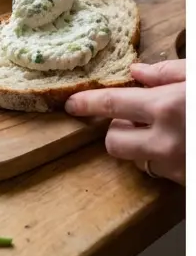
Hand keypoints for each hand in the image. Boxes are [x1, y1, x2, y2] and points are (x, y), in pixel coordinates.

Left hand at [65, 61, 184, 184]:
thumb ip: (167, 73)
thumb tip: (136, 71)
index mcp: (166, 107)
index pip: (111, 104)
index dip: (87, 103)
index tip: (71, 104)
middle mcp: (165, 141)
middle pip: (114, 142)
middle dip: (118, 130)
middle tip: (137, 120)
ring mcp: (176, 167)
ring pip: (138, 162)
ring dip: (143, 148)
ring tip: (168, 134)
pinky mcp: (186, 183)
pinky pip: (164, 173)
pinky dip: (166, 161)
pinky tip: (182, 148)